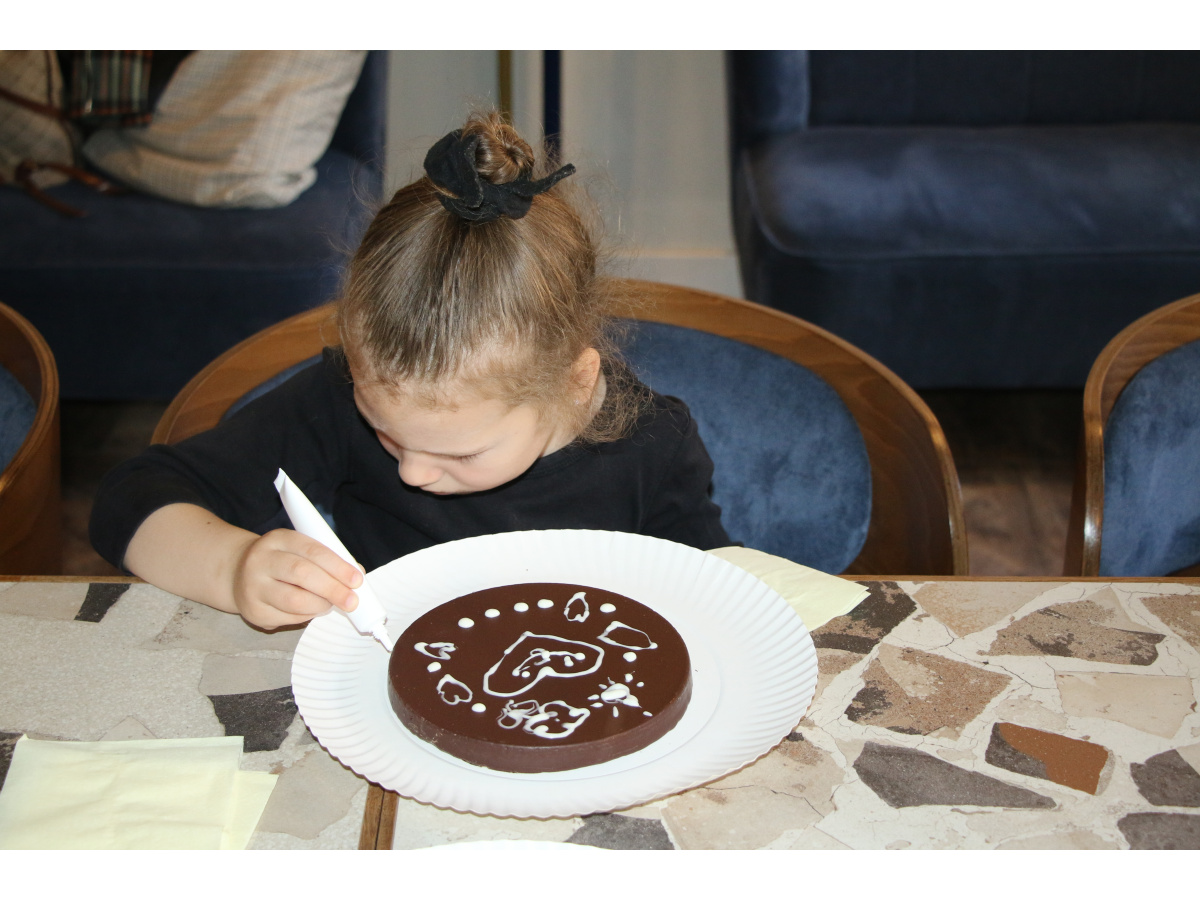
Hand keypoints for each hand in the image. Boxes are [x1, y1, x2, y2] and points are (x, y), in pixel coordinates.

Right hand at [230, 529, 364, 629]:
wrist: (237, 573)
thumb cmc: (280, 561)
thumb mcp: (298, 549)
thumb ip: (325, 558)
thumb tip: (356, 574)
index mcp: (277, 539)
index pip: (312, 550)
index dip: (337, 566)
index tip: (356, 579)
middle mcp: (260, 560)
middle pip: (302, 574)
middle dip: (332, 589)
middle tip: (351, 600)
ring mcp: (253, 587)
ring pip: (294, 600)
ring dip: (321, 605)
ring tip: (331, 604)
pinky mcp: (253, 611)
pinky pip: (288, 618)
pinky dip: (307, 616)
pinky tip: (312, 610)